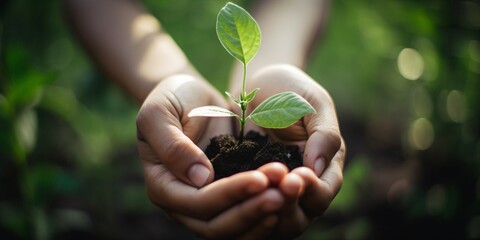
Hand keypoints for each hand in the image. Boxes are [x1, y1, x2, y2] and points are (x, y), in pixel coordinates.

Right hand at [136, 74, 285, 238]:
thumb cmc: (171, 98)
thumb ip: (173, 145)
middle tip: (282, 193)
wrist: (190, 95)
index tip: (260, 179)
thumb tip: (200, 178)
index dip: (229, 195)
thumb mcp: (160, 112)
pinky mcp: (228, 196)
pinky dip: (266, 213)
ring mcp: (207, 204)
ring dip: (262, 216)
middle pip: (217, 226)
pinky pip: (246, 216)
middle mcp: (183, 203)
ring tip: (289, 196)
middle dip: (251, 211)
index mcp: (162, 185)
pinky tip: (288, 199)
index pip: (197, 203)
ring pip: (234, 230)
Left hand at [244, 64, 345, 238]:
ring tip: (254, 193)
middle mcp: (300, 186)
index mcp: (323, 167)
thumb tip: (317, 168)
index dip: (313, 191)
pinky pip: (246, 207)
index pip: (323, 193)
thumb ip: (323, 133)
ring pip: (273, 220)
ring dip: (265, 212)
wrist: (255, 85)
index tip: (296, 176)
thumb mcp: (313, 103)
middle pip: (300, 216)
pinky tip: (232, 193)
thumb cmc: (290, 90)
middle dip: (290, 207)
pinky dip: (242, 206)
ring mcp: (272, 190)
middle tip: (275, 187)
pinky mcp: (246, 188)